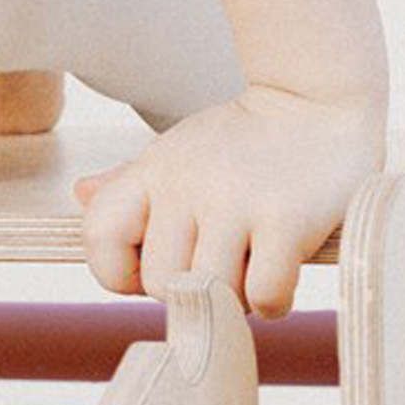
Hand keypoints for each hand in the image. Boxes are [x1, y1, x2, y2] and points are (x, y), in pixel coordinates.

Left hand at [73, 83, 382, 318]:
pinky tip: (285, 277)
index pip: (100, 235)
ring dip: (237, 303)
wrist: (322, 101)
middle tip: (224, 274)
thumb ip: (132, 182)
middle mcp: (188, 184)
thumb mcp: (180, 150)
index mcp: (156, 170)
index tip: (159, 270)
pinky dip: (275, 303)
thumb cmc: (249, 139)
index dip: (120, 273)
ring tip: (256, 274)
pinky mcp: (286, 220)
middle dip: (193, 298)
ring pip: (212, 296)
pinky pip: (264, 296)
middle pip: (161, 284)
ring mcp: (237, 201)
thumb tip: (82, 194)